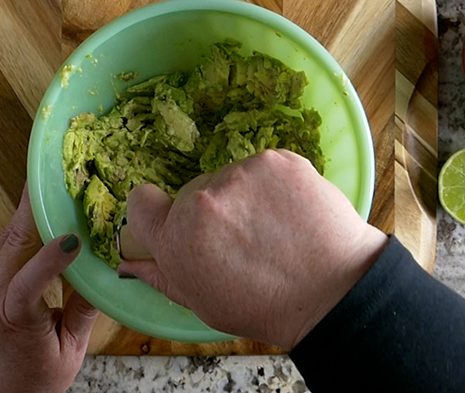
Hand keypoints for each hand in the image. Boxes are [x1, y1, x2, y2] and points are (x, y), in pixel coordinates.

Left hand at [0, 185, 98, 392]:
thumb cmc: (31, 379)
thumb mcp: (69, 351)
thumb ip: (85, 309)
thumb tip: (105, 271)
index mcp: (13, 319)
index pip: (30, 279)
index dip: (53, 254)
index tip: (74, 237)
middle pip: (11, 243)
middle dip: (33, 212)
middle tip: (53, 184)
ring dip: (22, 225)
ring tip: (47, 209)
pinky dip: (7, 239)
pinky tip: (26, 239)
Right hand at [118, 149, 387, 349]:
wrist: (335, 291)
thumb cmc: (266, 306)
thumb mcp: (203, 302)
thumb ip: (160, 275)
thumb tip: (129, 260)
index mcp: (175, 237)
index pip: (141, 200)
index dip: (156, 211)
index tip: (176, 220)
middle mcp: (201, 199)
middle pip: (194, 192)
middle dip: (211, 212)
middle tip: (244, 240)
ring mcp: (241, 174)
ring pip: (231, 179)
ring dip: (245, 197)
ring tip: (274, 230)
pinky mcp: (276, 159)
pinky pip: (264, 168)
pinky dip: (274, 186)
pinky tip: (290, 214)